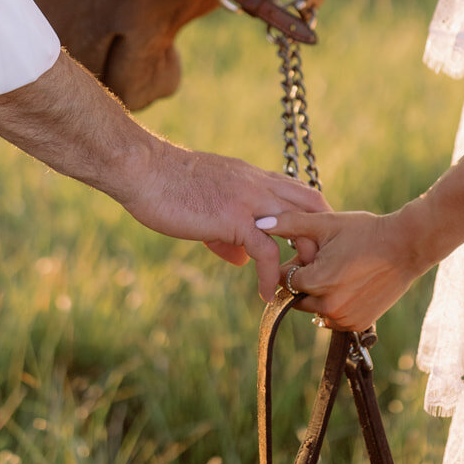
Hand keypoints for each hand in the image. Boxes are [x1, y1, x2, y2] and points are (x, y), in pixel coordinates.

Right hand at [123, 141, 328, 299]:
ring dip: (303, 258)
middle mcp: (258, 184)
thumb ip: (227, 231)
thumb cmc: (166, 185)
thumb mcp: (206, 202)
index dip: (311, 218)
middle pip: (311, 204)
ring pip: (298, 225)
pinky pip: (266, 251)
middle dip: (320, 235)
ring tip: (297, 286)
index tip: (311, 245)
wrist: (144, 169)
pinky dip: (271, 277)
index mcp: (251, 178)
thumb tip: (241, 258)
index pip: (297, 191)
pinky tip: (265, 294)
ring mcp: (249, 199)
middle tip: (314, 266)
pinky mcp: (234, 218)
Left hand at [265, 207, 425, 330]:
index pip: (286, 278)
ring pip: (314, 308)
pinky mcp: (357, 324)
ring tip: (340, 268)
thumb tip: (259, 222)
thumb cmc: (364, 231)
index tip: (312, 249)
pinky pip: (332, 318)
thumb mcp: (326, 223)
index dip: (296, 262)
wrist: (405, 247)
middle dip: (305, 279)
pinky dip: (334, 303)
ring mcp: (344, 319)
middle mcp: (328, 307)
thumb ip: (290, 224)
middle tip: (327, 258)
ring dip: (318, 293)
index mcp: (317, 282)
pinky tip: (349, 281)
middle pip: (298, 296)